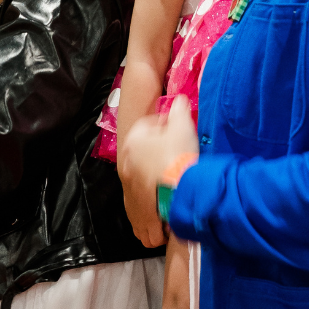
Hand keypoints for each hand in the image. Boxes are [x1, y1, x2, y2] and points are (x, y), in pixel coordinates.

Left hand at [118, 95, 199, 247]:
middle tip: (175, 154)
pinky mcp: (135, 209)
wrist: (180, 192)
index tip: (176, 129)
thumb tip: (179, 100)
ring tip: (171, 181)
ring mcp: (129, 188)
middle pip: (142, 154)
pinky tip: (164, 203)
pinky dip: (150, 204)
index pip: (145, 126)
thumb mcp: (182, 126)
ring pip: (140, 179)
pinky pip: (140, 205)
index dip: (162, 124)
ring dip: (152, 178)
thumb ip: (179, 109)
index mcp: (133, 142)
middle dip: (156, 152)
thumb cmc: (179, 156)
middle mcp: (126, 165)